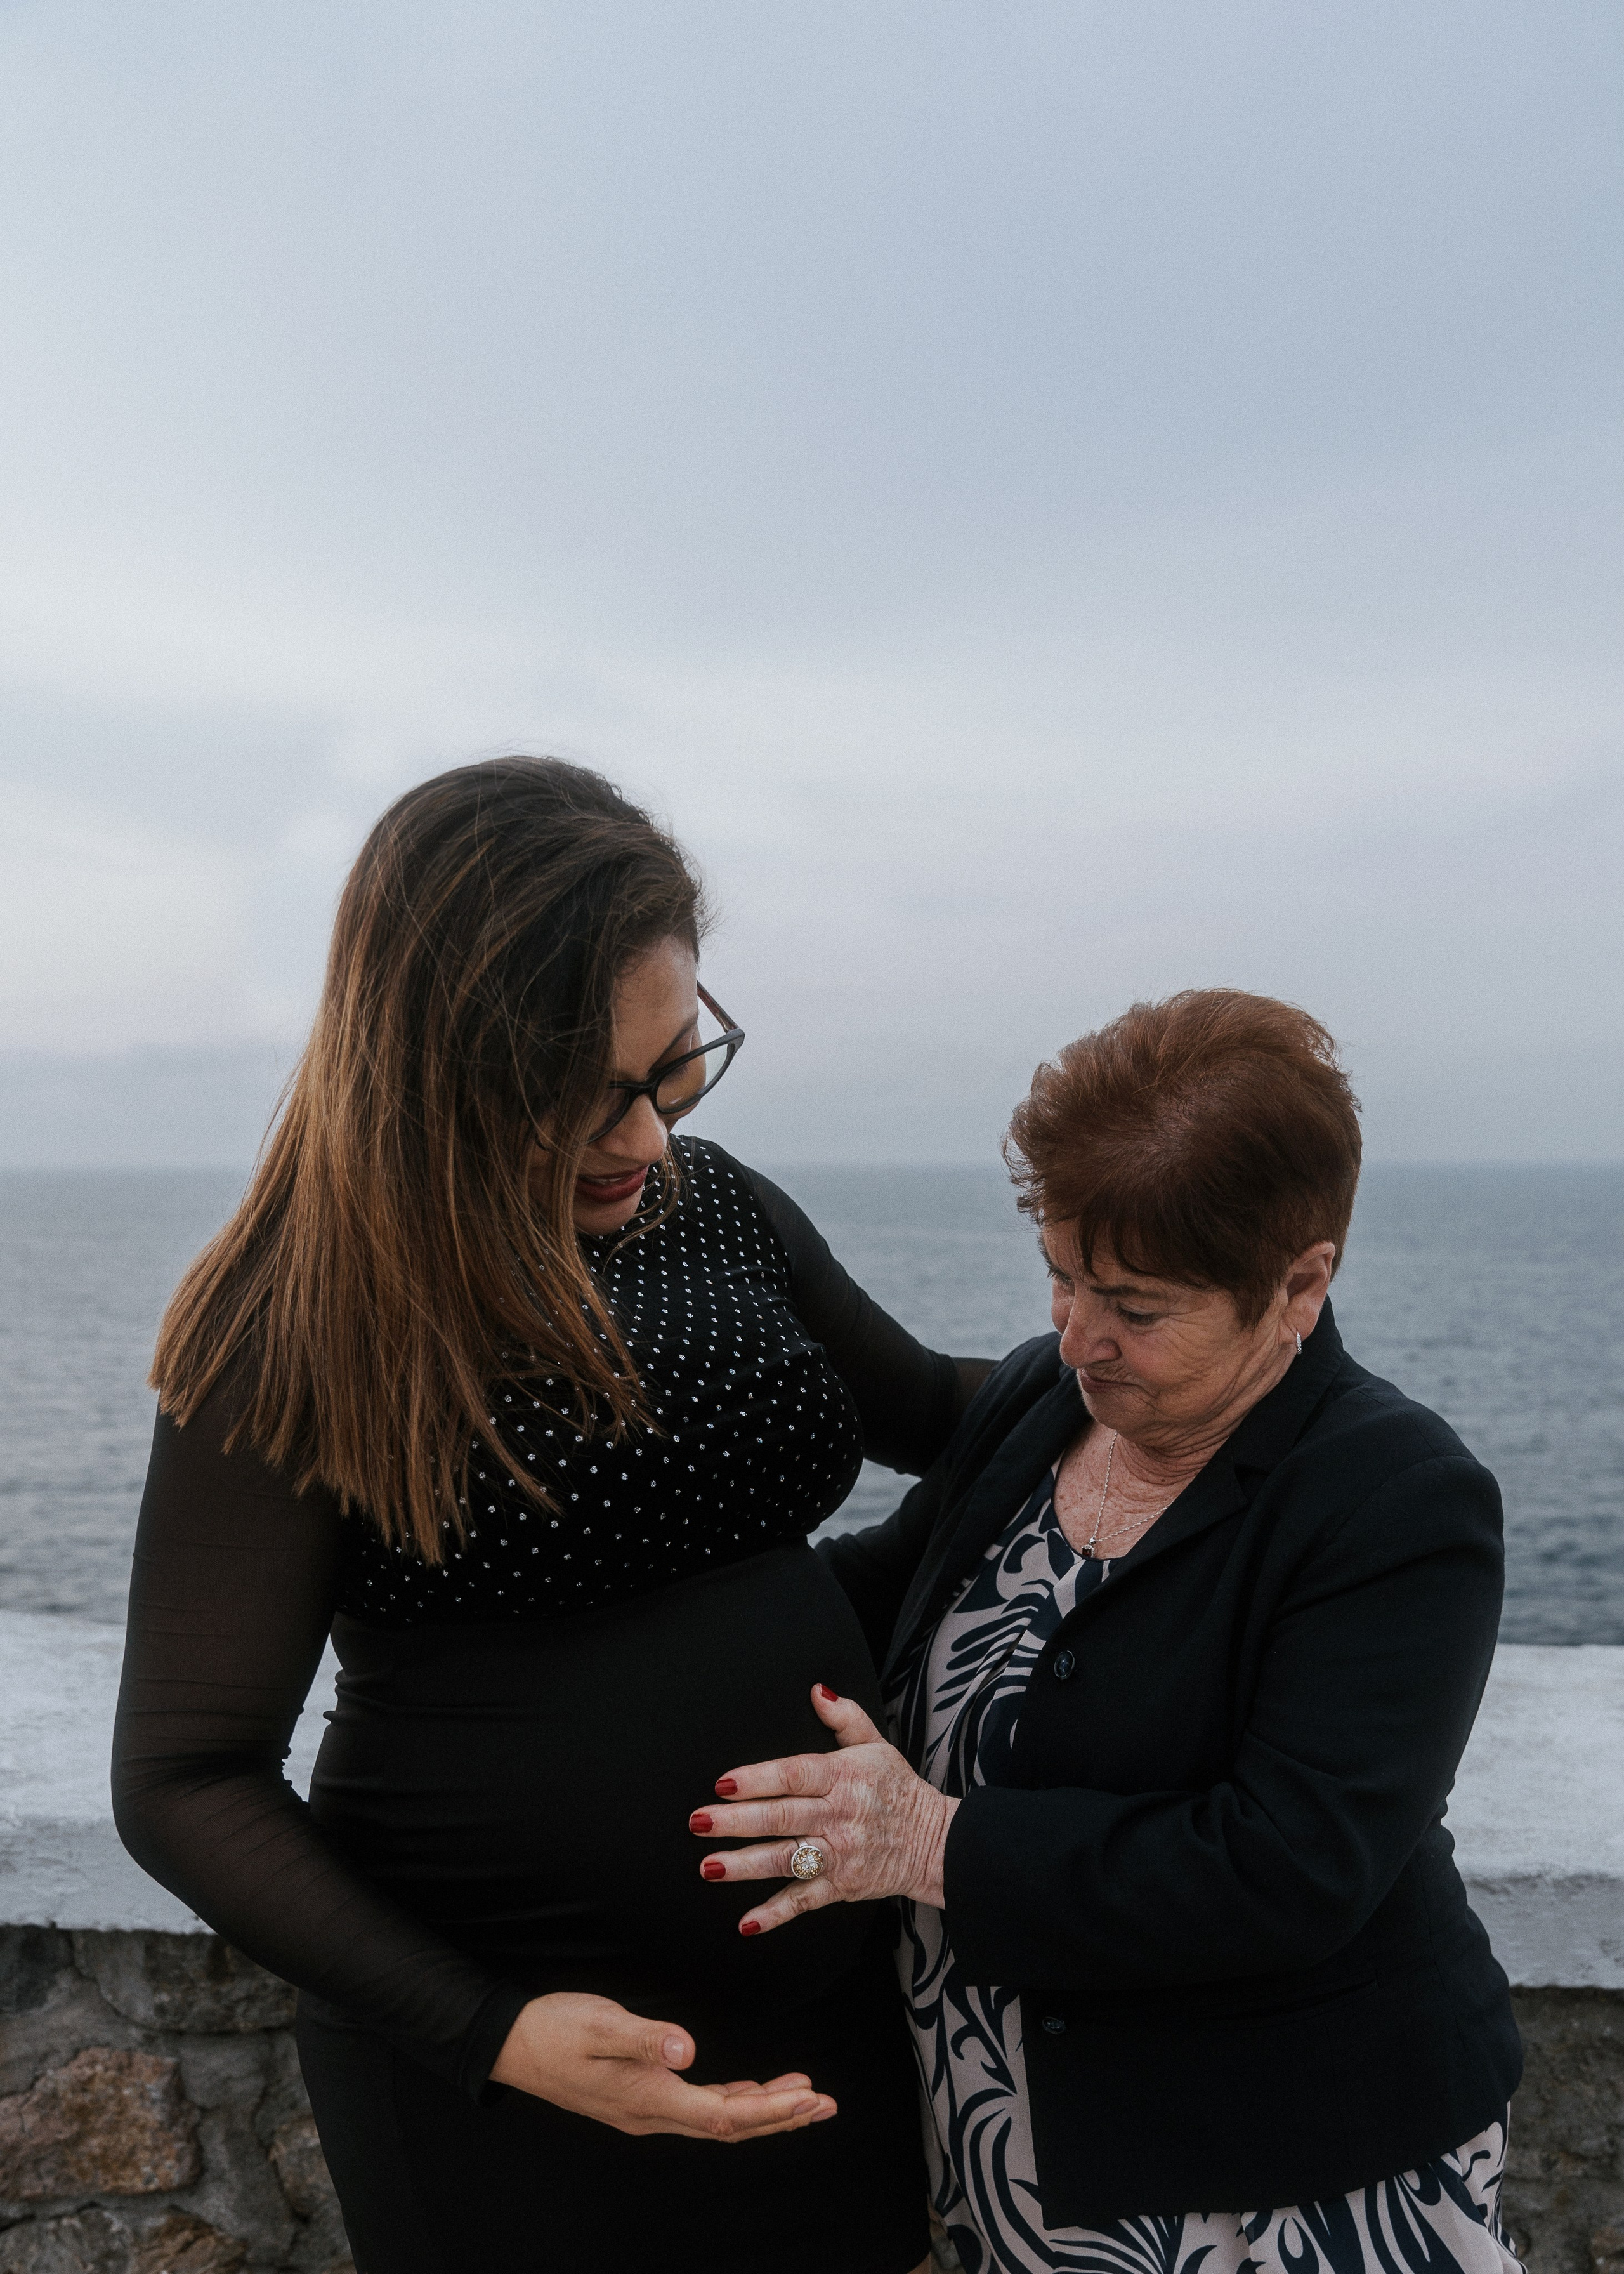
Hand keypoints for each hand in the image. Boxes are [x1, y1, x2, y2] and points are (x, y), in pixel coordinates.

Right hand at [489, 1992, 835, 2139]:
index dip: (771, 2110)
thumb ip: (645, 2038)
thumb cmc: (556, 2029)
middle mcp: (652, 2114)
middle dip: (782, 2116)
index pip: (723, 2116)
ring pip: (717, 2119)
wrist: (512, 2042)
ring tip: (804, 2097)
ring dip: (763, 2110)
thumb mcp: (600, 2025)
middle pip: (729, 2126)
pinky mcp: (639, 2097)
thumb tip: (688, 2049)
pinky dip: (733, 2102)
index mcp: (648, 2099)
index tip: (811, 2098)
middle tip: (826, 2105)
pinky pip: (700, 2108)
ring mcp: (645, 2109)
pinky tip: (750, 2092)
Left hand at [690, 1685, 958, 1936]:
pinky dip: (776, 1913)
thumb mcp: (877, 1745)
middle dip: (736, 1821)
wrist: (936, 1842)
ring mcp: (840, 1853)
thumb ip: (845, 1717)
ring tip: (709, 1866)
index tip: (723, 1783)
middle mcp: (839, 1815)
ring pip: (787, 1859)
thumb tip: (817, 1691)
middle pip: (781, 1817)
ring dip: (745, 1865)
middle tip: (698, 1822)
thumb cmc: (898, 1790)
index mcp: (843, 1776)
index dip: (757, 1779)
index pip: (794, 1775)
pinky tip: (747, 1922)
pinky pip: (805, 1900)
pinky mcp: (842, 1886)